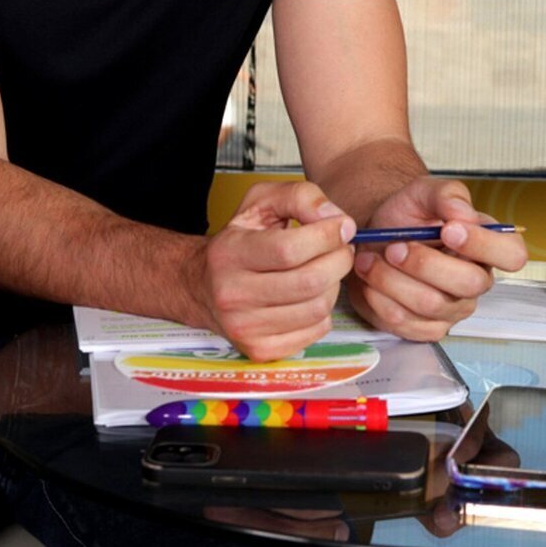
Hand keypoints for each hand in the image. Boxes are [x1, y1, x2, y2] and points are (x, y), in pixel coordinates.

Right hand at [187, 180, 355, 360]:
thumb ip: (300, 197)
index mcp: (229, 253)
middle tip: (342, 248)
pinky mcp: (260, 350)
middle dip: (339, 259)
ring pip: (317, 307)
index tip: (342, 226)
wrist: (203, 286)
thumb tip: (336, 219)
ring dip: (334, 284)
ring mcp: (244, 327)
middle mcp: (231, 294)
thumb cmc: (240, 240)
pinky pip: (316, 330)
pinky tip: (312, 295)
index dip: (327, 236)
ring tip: (325, 269)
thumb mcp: (261, 202)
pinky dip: (324, 310)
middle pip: (309, 281)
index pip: (289, 249)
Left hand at [347, 177, 528, 340]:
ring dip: (392, 280)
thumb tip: (464, 214)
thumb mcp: (424, 191)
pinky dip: (380, 300)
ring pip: (430, 304)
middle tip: (394, 247)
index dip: (484, 245)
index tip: (448, 229)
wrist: (375, 237)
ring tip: (369, 259)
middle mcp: (477, 280)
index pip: (512, 255)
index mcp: (487, 246)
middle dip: (424, 263)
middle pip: (468, 284)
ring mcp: (453, 309)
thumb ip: (447, 194)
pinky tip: (370, 281)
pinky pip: (406, 323)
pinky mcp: (427, 328)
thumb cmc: (407, 215)